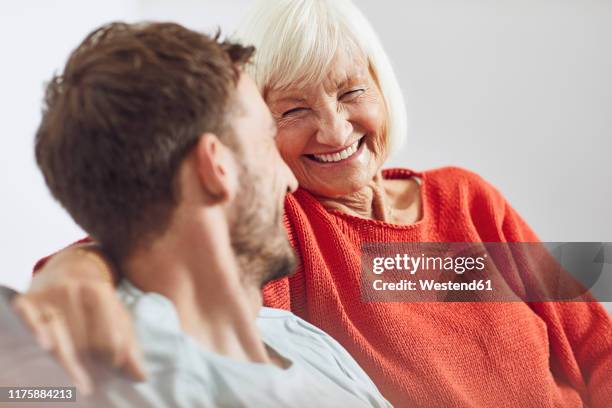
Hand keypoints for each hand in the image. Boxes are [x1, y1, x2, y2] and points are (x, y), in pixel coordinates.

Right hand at [13, 246, 146, 394]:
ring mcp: (47, 295)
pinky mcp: (24, 303)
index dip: (112, 359)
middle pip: (83, 345)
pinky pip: (29, 324)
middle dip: (89, 360)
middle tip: (90, 359)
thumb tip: (141, 376)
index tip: (111, 363)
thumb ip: (129, 346)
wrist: (66, 272)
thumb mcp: (117, 316)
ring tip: (74, 356)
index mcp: (98, 291)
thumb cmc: (96, 303)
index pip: (109, 342)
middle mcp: (71, 289)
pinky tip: (46, 345)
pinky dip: (37, 334)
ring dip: (67, 358)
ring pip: (59, 344)